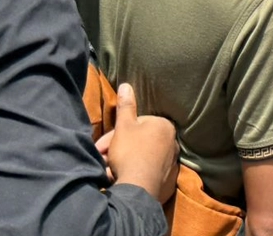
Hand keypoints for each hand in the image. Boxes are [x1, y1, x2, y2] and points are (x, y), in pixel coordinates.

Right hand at [106, 83, 179, 203]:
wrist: (138, 188)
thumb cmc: (130, 151)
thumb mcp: (124, 126)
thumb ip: (126, 106)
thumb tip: (126, 85)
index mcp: (164, 126)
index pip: (137, 124)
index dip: (116, 133)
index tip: (101, 144)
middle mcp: (172, 142)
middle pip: (137, 141)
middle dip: (115, 148)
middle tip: (100, 157)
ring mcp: (171, 161)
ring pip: (139, 156)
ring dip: (120, 161)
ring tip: (108, 169)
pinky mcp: (167, 178)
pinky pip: (145, 171)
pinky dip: (132, 172)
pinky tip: (119, 177)